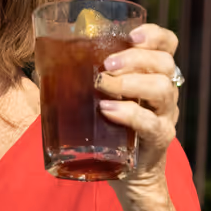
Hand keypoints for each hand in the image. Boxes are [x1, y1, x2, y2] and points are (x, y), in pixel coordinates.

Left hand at [94, 23, 182, 193]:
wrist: (131, 176)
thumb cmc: (111, 132)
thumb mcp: (103, 99)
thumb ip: (86, 79)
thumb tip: (43, 60)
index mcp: (153, 75)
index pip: (167, 44)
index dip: (153, 35)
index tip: (131, 35)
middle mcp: (165, 92)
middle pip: (164, 62)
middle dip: (135, 57)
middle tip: (106, 64)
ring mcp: (166, 116)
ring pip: (162, 89)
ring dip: (129, 82)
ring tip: (103, 85)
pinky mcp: (160, 139)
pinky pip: (150, 123)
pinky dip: (128, 113)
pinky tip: (108, 110)